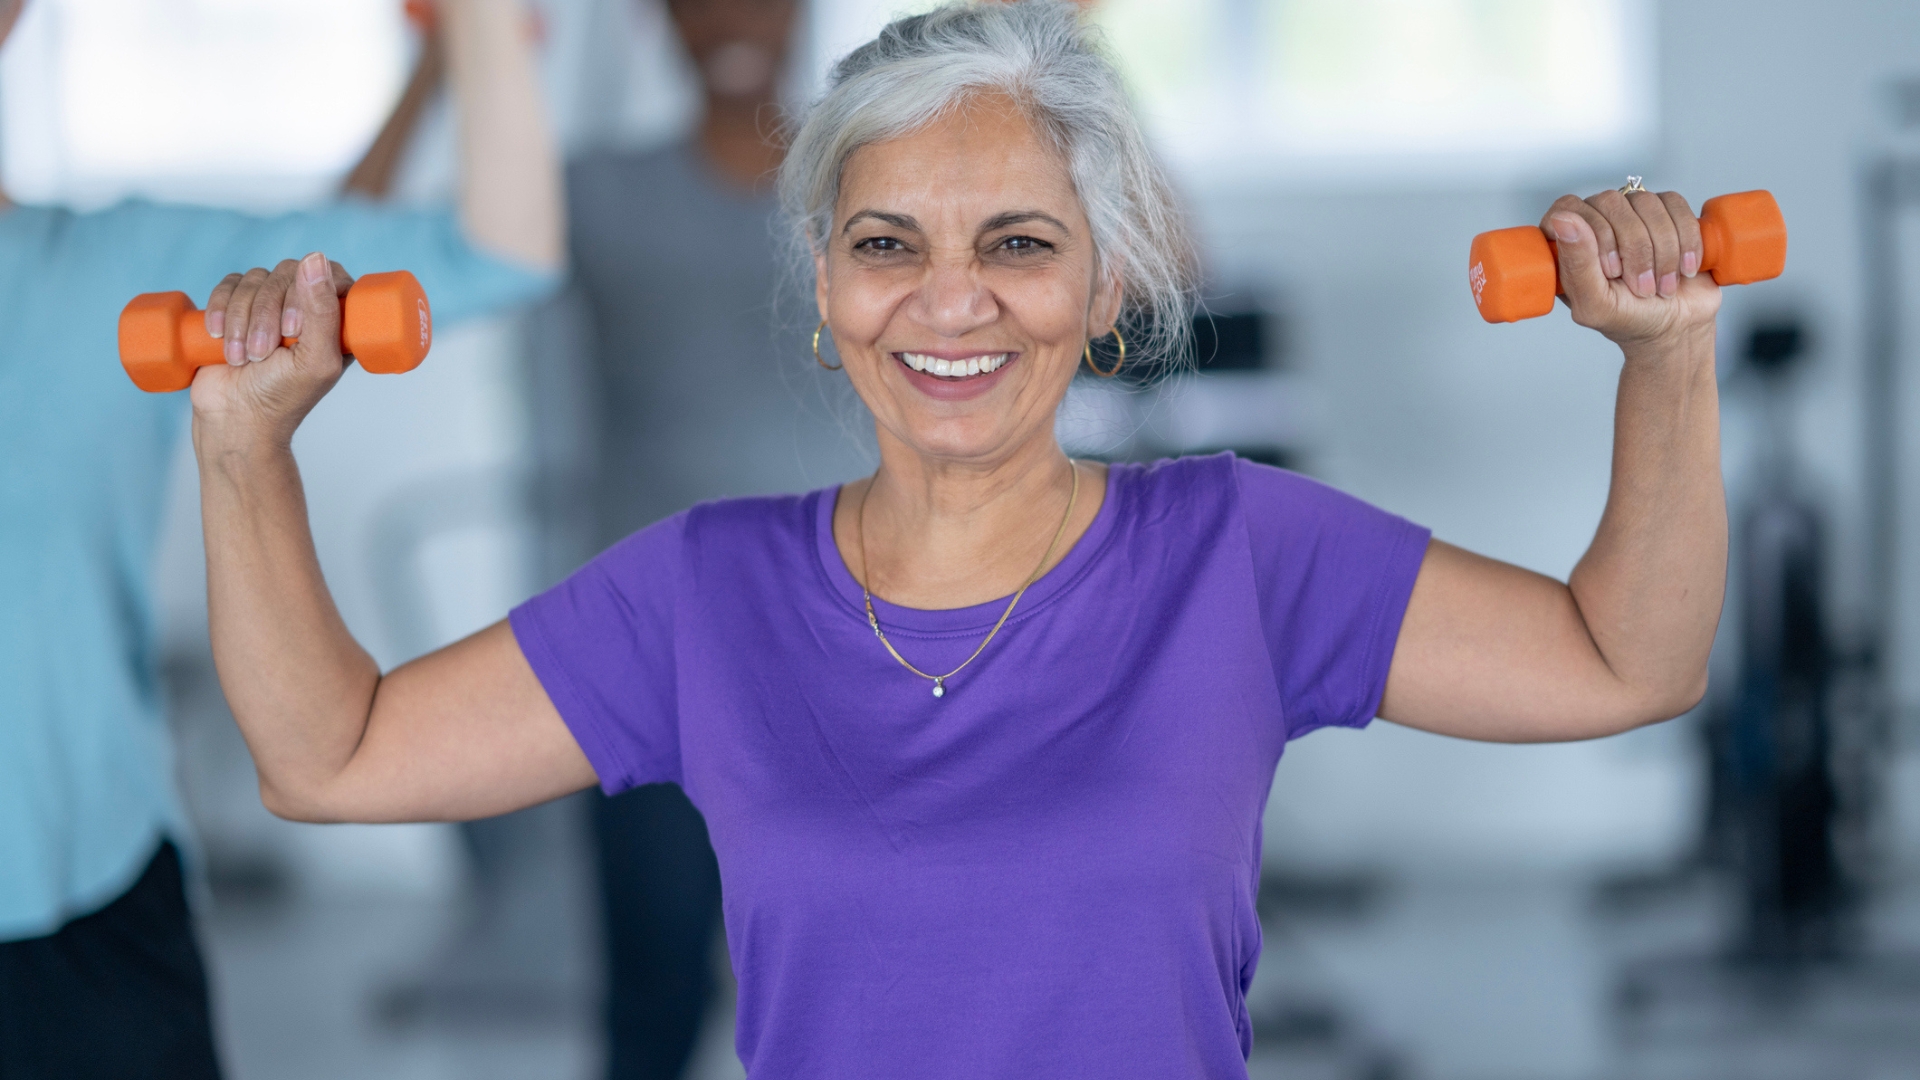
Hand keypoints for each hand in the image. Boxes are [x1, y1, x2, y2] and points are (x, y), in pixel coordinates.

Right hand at [190, 252, 354, 448]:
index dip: (307, 293)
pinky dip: (220, 308)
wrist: (235, 419)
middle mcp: (305, 309)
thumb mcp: (315, 361)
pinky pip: (228, 284)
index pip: (330, 275)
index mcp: (336, 320)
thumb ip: (323, 311)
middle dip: (267, 314)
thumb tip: (316, 258)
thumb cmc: (283, 398)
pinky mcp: (236, 307)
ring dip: (242, 319)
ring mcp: (269, 306)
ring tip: (241, 358)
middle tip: (262, 354)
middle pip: (287, 273)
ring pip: (255, 279)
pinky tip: (217, 335)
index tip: (293, 330)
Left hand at [1541, 188, 1720, 350]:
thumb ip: (1575, 266)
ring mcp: (1632, 214)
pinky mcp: (1667, 212)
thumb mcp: (1595, 306)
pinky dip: (1686, 239)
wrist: (1677, 327)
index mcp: (1568, 244)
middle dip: (1634, 249)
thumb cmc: (1629, 320)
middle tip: (1642, 288)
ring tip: (1663, 286)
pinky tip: (1684, 268)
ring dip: (1663, 249)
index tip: (1611, 271)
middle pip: (1611, 202)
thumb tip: (1563, 220)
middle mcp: (1596, 223)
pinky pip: (1675, 203)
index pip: (1568, 208)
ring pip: (1646, 202)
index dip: (1594, 235)